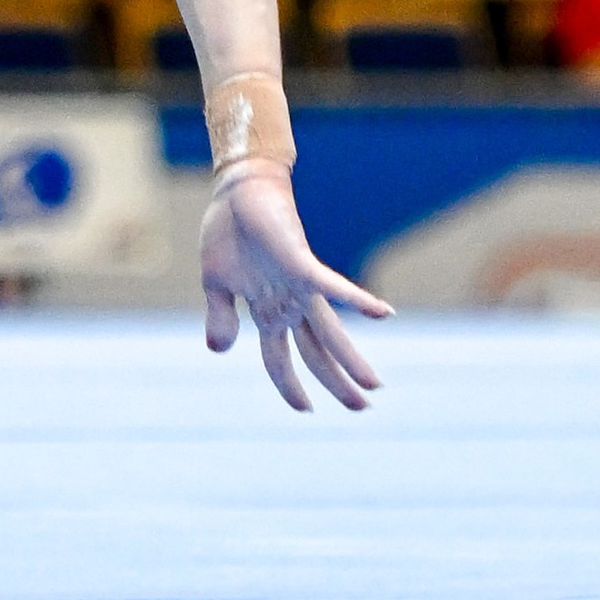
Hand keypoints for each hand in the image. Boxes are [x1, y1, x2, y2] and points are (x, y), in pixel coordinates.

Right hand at [200, 165, 391, 413]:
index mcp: (266, 310)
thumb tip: (218, 352)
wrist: (236, 189)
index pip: (280, 359)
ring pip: (329, 334)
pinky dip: (357, 300)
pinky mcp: (302, 264)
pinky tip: (384, 313)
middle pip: (317, 353)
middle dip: (338, 383)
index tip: (307, 409)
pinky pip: (334, 286)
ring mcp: (298, 286)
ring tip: (375, 387)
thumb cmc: (228, 231)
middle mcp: (288, 303)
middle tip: (364, 408)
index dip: (291, 385)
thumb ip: (220, 317)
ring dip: (351, 362)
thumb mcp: (215, 282)